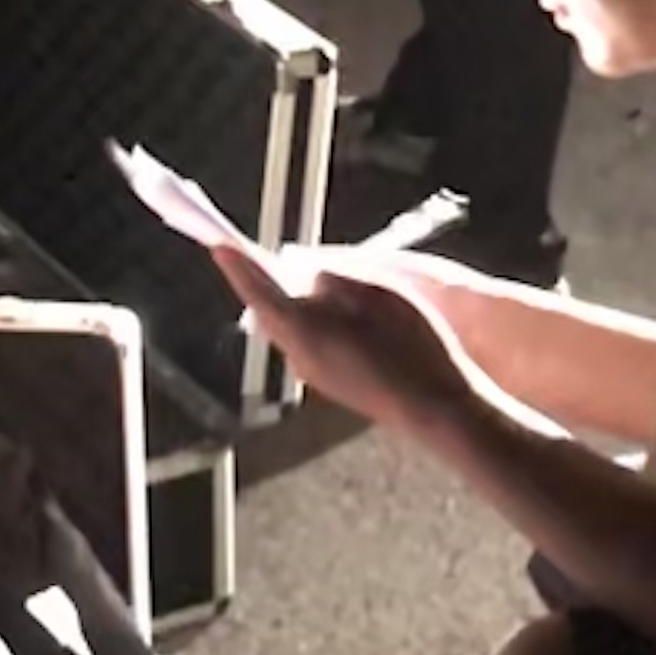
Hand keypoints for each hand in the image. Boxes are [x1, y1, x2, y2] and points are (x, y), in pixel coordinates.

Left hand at [207, 239, 476, 429]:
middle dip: (260, 282)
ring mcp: (314, 375)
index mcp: (305, 331)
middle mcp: (299, 356)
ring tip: (291, 275)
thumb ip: (334, 279)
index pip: (259, 293)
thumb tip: (308, 274)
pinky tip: (323, 310)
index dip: (238, 266)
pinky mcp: (330, 384)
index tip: (220, 245)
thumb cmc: (411, 347)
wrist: (435, 409)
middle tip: (252, 254)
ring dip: (285, 302)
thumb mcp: (375, 294)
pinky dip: (305, 320)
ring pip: (287, 329)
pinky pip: (305, 343)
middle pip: (268, 312)